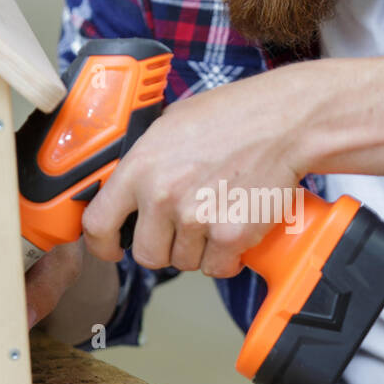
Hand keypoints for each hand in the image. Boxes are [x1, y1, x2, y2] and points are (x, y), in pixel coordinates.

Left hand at [81, 68, 306, 277]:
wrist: (285, 123)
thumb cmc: (235, 116)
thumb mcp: (172, 124)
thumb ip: (145, 160)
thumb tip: (125, 185)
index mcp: (140, 167)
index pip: (98, 223)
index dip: (103, 244)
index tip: (112, 248)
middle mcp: (162, 195)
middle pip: (147, 254)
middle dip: (166, 246)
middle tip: (189, 226)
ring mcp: (195, 218)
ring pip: (184, 262)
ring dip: (201, 248)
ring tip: (221, 213)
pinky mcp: (229, 236)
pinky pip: (217, 267)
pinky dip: (229, 257)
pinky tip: (238, 226)